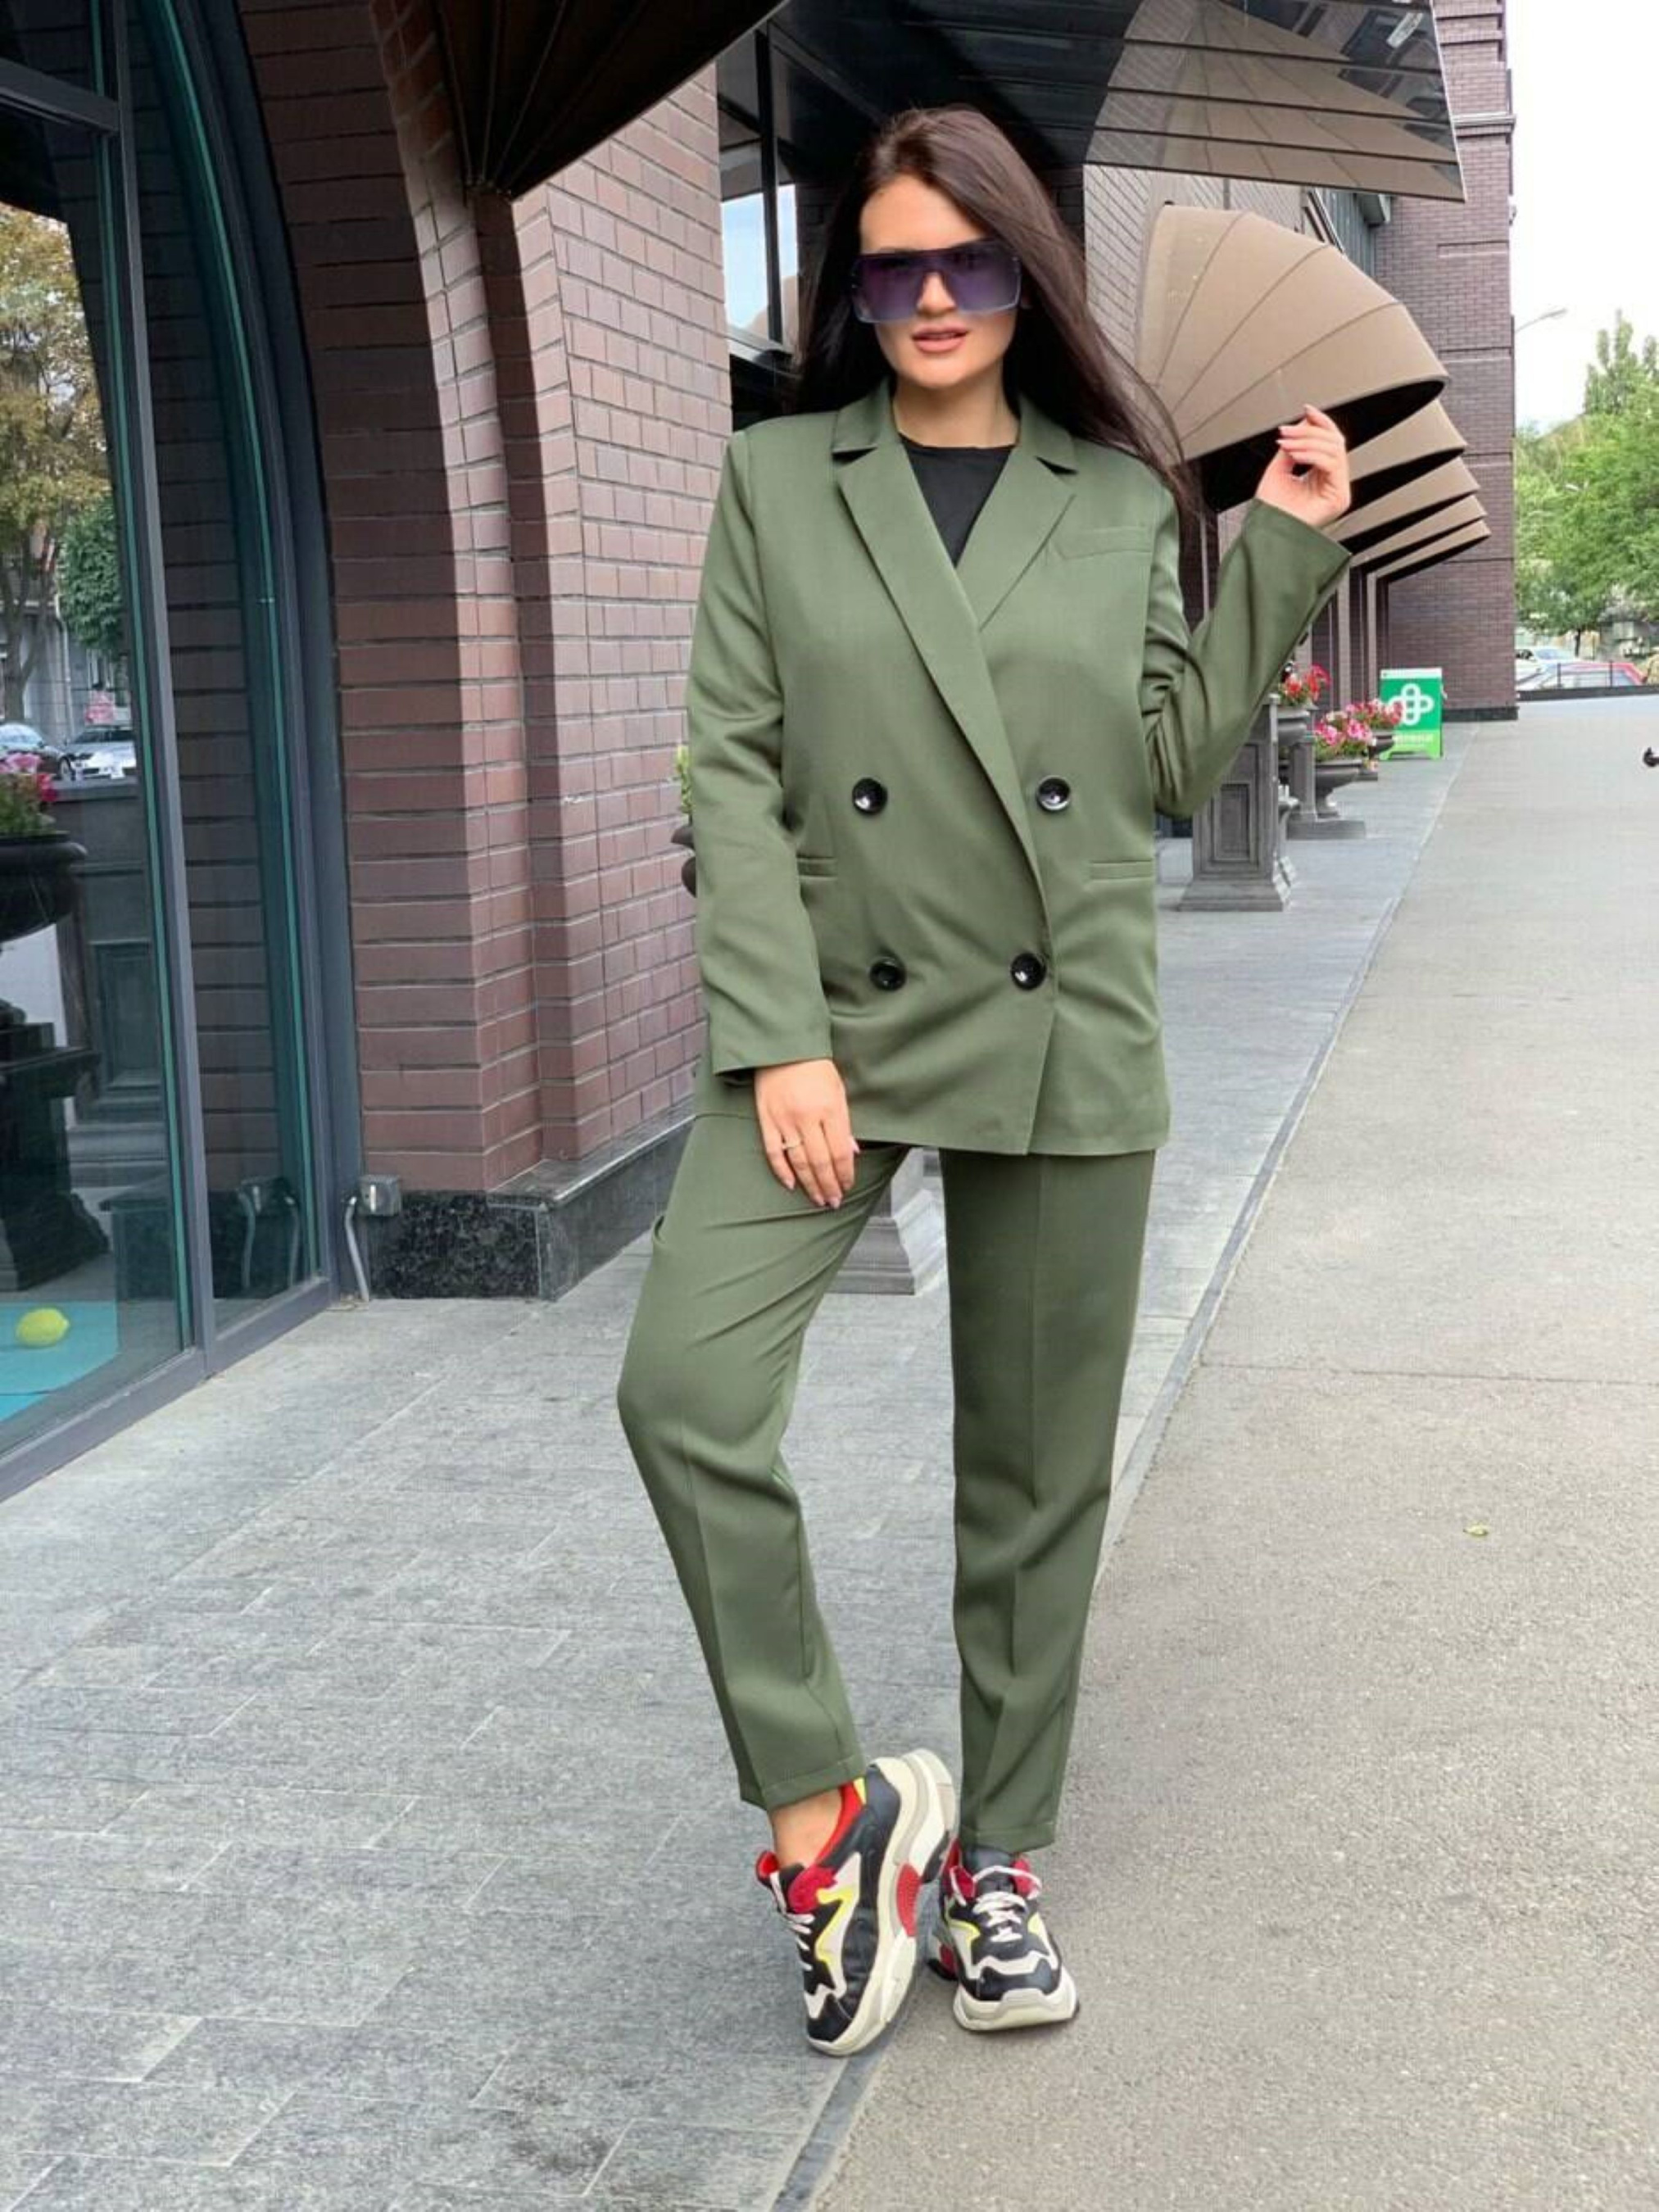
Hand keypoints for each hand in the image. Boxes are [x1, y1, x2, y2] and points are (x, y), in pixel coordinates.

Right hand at [754, 1059, 858, 1207]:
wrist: (782, 1046)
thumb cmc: (814, 1065)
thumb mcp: (838, 1090)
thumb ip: (844, 1123)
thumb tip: (851, 1152)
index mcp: (830, 1109)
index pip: (840, 1152)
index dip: (845, 1174)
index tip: (847, 1186)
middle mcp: (808, 1117)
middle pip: (821, 1162)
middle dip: (829, 1186)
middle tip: (833, 1201)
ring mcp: (785, 1120)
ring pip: (799, 1162)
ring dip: (810, 1184)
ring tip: (818, 1199)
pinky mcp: (766, 1119)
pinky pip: (774, 1152)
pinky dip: (782, 1171)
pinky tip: (791, 1184)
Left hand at [1254, 404, 1350, 529]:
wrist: (1264, 532)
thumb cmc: (1268, 511)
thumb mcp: (1280, 468)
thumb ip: (1294, 445)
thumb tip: (1305, 422)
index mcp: (1322, 477)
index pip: (1331, 441)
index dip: (1321, 422)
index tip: (1306, 409)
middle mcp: (1333, 483)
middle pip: (1335, 442)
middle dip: (1309, 431)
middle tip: (1286, 432)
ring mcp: (1338, 491)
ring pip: (1335, 449)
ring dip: (1307, 441)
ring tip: (1286, 444)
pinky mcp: (1338, 498)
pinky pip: (1333, 464)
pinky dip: (1312, 454)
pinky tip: (1295, 455)